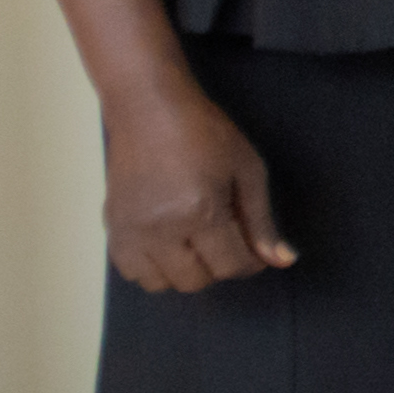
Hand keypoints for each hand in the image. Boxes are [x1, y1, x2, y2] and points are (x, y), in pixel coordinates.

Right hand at [94, 75, 292, 293]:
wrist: (149, 109)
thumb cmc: (205, 133)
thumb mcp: (247, 171)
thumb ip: (262, 222)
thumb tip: (282, 260)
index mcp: (199, 212)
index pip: (229, 266)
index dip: (250, 263)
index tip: (254, 249)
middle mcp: (160, 228)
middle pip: (195, 281)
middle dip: (218, 267)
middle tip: (225, 238)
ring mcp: (130, 230)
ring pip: (161, 283)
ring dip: (184, 271)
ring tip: (195, 241)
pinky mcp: (111, 226)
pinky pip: (131, 271)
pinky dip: (152, 267)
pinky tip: (167, 243)